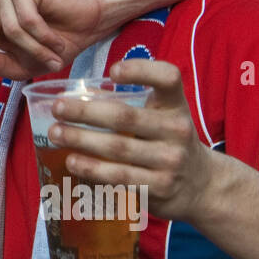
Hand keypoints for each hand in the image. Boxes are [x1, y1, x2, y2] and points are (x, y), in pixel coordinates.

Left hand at [48, 59, 216, 224]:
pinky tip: (72, 162)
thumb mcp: (163, 117)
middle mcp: (177, 130)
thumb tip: (75, 97)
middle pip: (126, 116)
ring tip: (55, 133)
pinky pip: (119, 177)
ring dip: (81, 140)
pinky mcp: (159, 188)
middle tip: (57, 107)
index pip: (167, 78)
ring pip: (117, 148)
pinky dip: (92, 169)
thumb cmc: (168, 142)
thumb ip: (129, 104)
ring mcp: (170, 161)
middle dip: (86, 111)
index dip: (141, 71)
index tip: (112, 71)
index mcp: (176, 105)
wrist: (202, 186)